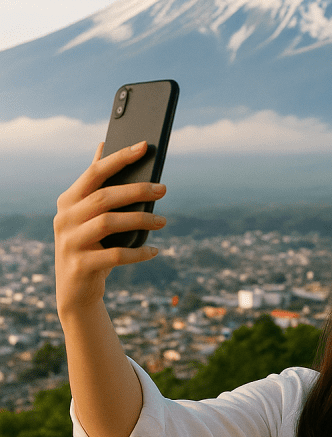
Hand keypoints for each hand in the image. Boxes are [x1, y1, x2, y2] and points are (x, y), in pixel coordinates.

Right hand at [54, 141, 165, 315]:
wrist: (75, 291)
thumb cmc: (89, 246)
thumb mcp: (88, 215)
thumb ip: (94, 184)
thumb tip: (103, 144)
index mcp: (67, 201)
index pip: (95, 172)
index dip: (119, 158)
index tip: (143, 146)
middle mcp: (64, 219)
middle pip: (104, 197)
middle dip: (137, 191)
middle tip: (162, 189)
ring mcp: (69, 242)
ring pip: (109, 223)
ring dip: (140, 220)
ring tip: (162, 222)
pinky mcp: (80, 265)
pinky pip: (115, 255)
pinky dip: (138, 252)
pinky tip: (154, 250)